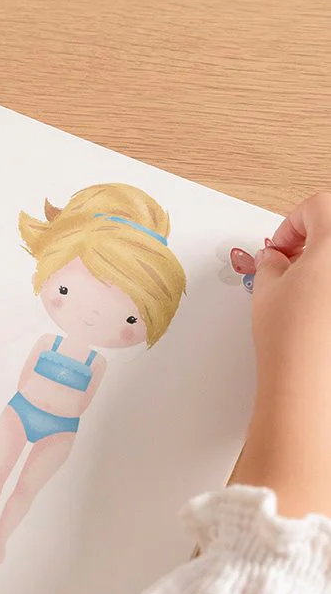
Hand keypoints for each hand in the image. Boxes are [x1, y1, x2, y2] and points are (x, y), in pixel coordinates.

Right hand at [233, 192, 330, 516]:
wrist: (315, 387)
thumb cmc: (295, 339)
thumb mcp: (268, 289)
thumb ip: (273, 261)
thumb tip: (278, 258)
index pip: (317, 206)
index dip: (291, 224)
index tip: (279, 248)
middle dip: (314, 243)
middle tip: (294, 266)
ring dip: (327, 270)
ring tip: (308, 295)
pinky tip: (324, 316)